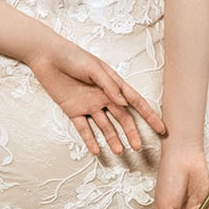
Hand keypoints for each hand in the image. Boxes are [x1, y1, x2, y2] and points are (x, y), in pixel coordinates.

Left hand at [26, 34, 166, 155]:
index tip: (161, 128)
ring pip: (105, 126)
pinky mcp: (73, 110)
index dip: (149, 115)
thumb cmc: (72, 56)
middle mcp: (103, 97)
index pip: (135, 102)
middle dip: (131, 133)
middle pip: (122, 118)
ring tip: (119, 152)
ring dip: (113, 139)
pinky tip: (97, 151)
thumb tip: (123, 102)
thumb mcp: (93, 68)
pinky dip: (90, 140)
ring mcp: (89, 105)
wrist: (46, 56)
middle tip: (138, 147)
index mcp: (113, 84)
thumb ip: (109, 86)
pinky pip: (83, 129)